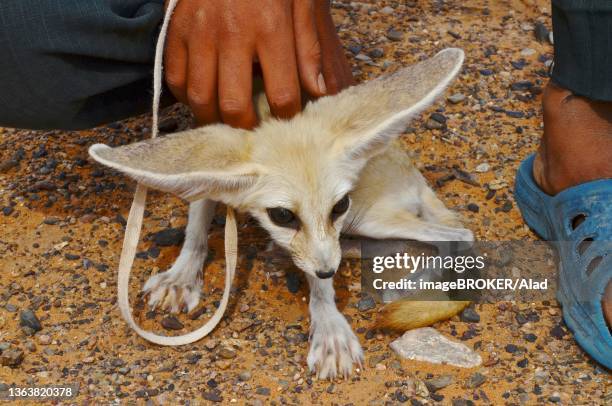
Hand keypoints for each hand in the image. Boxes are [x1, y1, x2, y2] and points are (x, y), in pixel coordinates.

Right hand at [163, 0, 352, 127]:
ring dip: (213, 120)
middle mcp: (232, 34)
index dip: (286, 116)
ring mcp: (199, 32)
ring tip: (226, 123)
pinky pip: (175, 78)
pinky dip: (187, 97)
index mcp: (270, 28)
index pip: (281, 94)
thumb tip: (318, 90)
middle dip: (246, 128)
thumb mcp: (300, 0)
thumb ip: (309, 46)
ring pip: (200, 98)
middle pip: (234, 105)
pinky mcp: (176, 29)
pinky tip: (203, 97)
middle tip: (253, 131)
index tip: (286, 121)